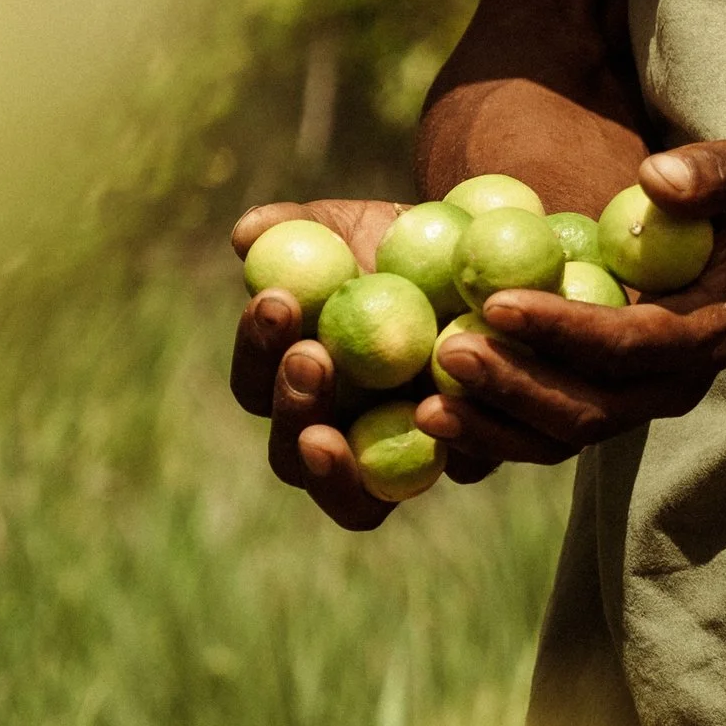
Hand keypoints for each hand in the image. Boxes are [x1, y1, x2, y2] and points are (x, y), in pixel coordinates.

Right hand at [227, 196, 506, 529]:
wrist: (477, 259)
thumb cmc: (392, 243)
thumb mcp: (348, 226)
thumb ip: (298, 227)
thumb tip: (247, 234)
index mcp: (296, 383)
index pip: (256, 384)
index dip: (258, 351)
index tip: (277, 301)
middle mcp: (337, 435)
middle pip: (293, 458)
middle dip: (294, 409)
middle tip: (312, 357)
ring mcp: (397, 458)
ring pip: (355, 499)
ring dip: (345, 462)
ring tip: (378, 408)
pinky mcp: (466, 457)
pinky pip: (457, 467)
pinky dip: (456, 438)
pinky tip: (460, 400)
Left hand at [414, 140, 725, 466]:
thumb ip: (709, 175)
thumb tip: (655, 179)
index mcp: (705, 334)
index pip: (629, 343)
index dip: (564, 327)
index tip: (498, 300)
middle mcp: (673, 389)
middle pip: (591, 408)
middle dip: (517, 385)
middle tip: (449, 349)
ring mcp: (636, 411)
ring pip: (563, 438)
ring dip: (495, 426)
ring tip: (429, 405)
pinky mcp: (602, 413)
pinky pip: (544, 438)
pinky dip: (493, 436)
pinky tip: (436, 418)